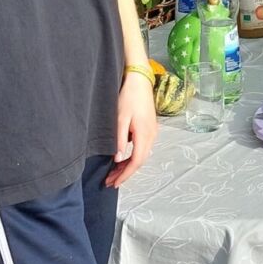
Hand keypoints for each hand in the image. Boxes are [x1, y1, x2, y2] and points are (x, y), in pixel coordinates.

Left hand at [105, 72, 156, 188]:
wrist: (140, 81)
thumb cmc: (129, 97)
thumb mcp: (120, 118)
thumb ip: (119, 139)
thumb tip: (117, 158)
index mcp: (144, 135)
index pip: (136, 161)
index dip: (125, 174)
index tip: (113, 183)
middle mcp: (151, 136)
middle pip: (139, 161)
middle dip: (125, 173)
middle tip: (109, 181)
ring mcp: (152, 132)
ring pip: (141, 155)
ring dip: (128, 166)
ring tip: (114, 173)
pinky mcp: (149, 129)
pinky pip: (142, 148)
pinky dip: (132, 157)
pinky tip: (122, 158)